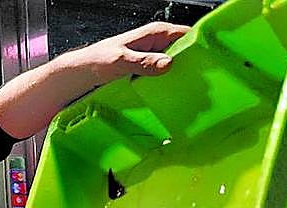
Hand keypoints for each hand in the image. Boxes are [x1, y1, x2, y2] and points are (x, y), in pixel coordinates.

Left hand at [70, 22, 189, 84]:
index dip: (199, 46)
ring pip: (175, 65)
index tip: (208, 61)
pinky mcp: (146, 71)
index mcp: (155, 33)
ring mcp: (152, 58)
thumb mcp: (120, 61)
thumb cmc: (95, 62)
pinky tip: (171, 95)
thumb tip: (167, 63)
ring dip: (180, 77)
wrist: (78, 75)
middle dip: (192, 65)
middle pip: (184, 51)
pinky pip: (163, 76)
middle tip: (200, 83)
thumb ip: (143, 62)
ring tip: (188, 91)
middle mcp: (156, 43)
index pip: (187, 34)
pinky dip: (168, 84)